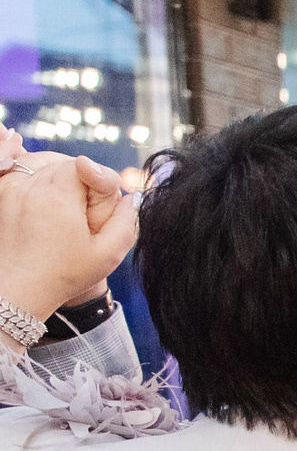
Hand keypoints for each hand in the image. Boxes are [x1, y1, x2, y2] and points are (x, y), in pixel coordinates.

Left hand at [0, 140, 136, 320]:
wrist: (17, 288)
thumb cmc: (64, 275)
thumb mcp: (108, 254)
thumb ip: (127, 219)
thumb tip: (130, 195)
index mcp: (56, 197)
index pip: (85, 166)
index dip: (100, 184)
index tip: (97, 210)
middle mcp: (30, 186)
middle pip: (66, 163)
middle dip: (82, 181)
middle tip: (83, 214)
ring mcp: (11, 187)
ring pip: (46, 161)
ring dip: (61, 175)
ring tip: (66, 205)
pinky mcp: (1, 191)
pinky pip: (24, 167)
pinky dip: (39, 174)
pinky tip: (48, 195)